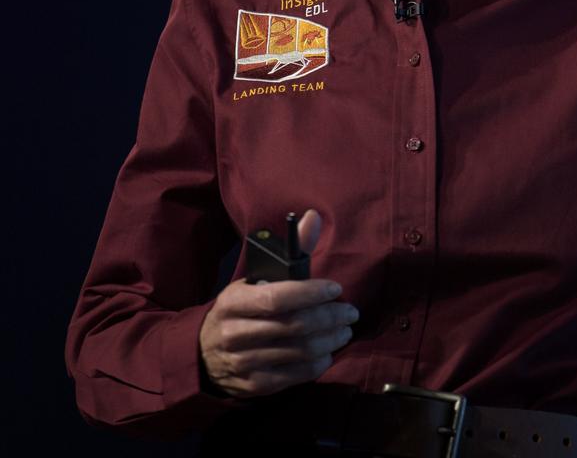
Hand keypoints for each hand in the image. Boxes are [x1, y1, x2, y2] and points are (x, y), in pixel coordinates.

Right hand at [198, 210, 357, 398]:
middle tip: (350, 312)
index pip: (277, 297)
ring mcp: (242, 361)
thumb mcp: (256, 278)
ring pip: (298, 351)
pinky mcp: (252, 385)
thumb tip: (313, 216)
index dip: (311, 293)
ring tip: (345, 330)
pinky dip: (317, 363)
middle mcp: (234, 332)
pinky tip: (328, 352)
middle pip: (294, 325)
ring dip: (330, 340)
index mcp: (234, 300)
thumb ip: (290, 250)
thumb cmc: (242, 308)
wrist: (202, 353)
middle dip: (329, 317)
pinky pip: (293, 376)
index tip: (336, 289)